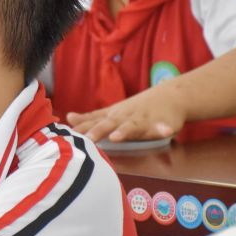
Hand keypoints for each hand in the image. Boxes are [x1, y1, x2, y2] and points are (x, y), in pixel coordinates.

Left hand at [66, 86, 185, 142]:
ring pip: (133, 126)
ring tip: (116, 136)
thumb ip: (92, 118)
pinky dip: (164, 129)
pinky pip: (164, 128)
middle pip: (110, 124)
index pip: (94, 122)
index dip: (81, 129)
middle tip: (88, 139)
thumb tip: (69, 118)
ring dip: (125, 131)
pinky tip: (166, 132)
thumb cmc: (137, 108)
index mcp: (113, 116)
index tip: (65, 136)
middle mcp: (126, 117)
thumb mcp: (113, 112)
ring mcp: (143, 120)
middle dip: (98, 131)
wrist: (170, 96)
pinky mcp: (162, 123)